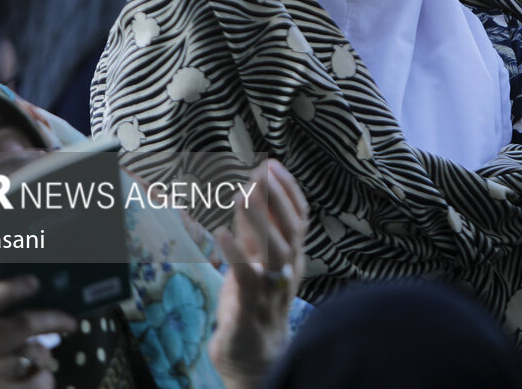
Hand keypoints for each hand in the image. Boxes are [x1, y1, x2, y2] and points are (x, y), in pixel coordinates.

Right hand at [0, 276, 74, 388]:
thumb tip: (30, 308)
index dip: (7, 291)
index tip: (32, 282)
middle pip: (21, 325)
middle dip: (52, 320)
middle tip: (69, 322)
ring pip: (34, 353)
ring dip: (43, 358)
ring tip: (31, 365)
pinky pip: (41, 379)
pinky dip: (43, 378)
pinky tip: (30, 382)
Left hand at [210, 160, 308, 388]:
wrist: (255, 356)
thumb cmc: (255, 301)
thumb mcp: (256, 259)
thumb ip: (255, 228)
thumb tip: (253, 187)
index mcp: (292, 256)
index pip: (299, 218)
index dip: (288, 190)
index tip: (272, 165)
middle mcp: (287, 270)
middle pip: (291, 229)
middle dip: (278, 198)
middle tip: (263, 172)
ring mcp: (272, 288)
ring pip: (273, 250)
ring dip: (257, 220)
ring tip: (240, 194)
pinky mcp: (251, 307)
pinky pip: (247, 278)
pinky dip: (235, 254)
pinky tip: (221, 233)